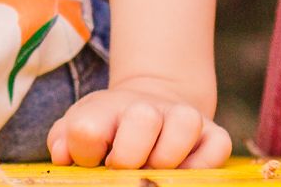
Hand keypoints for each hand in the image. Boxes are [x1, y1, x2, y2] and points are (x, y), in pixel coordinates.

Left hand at [47, 80, 230, 168]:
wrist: (148, 110)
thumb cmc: (108, 131)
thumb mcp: (78, 130)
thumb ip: (63, 139)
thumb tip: (63, 153)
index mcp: (106, 110)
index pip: (86, 129)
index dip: (84, 153)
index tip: (90, 161)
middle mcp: (147, 109)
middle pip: (141, 118)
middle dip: (129, 155)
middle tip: (123, 167)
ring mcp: (183, 118)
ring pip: (184, 124)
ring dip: (167, 157)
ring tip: (155, 169)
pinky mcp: (213, 134)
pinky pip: (217, 147)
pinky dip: (202, 165)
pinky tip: (182, 172)